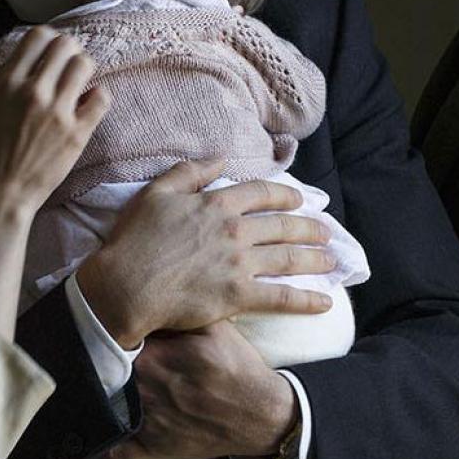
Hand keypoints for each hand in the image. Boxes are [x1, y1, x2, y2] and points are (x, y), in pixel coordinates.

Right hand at [0, 27, 109, 214]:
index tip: (50, 52)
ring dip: (83, 69)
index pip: (38, 36)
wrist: (2, 191)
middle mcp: (33, 92)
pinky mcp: (77, 133)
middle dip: (69, 51)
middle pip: (65, 45)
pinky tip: (87, 104)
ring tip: (78, 84)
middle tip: (67, 66)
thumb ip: (5, 77)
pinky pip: (101, 97)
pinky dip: (97, 96)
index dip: (49, 40)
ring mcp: (57, 112)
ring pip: (85, 64)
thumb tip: (27, 55)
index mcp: (7, 82)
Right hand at [78, 161, 334, 346]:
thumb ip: (189, 171)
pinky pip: (281, 297)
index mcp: (216, 203)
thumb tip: (220, 156)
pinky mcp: (238, 296)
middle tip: (326, 232)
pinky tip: (326, 302)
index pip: (262, 193)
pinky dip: (306, 300)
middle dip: (309, 228)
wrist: (126, 286)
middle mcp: (235, 231)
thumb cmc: (134, 240)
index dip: (284, 195)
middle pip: (283, 225)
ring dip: (315, 258)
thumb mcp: (155, 193)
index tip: (300, 199)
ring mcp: (239, 264)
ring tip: (332, 260)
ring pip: (289, 258)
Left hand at [109, 321, 298, 458]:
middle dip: (110, 363)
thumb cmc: (237, 368)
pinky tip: (108, 423)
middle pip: (108, 373)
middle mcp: (145, 392)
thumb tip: (147, 297)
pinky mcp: (153, 448)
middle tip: (110, 355)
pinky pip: (117, 448)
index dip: (116, 334)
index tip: (117, 329)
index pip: (117, 342)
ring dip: (108, 393)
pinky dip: (109, 438)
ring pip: (108, 405)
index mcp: (156, 360)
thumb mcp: (215, 328)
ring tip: (112, 382)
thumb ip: (180, 311)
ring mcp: (147, 423)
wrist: (260, 415)